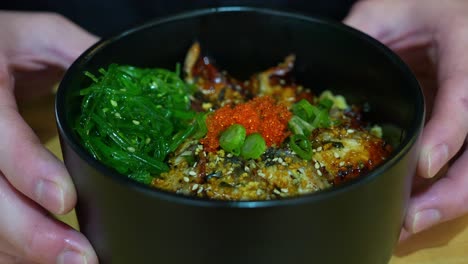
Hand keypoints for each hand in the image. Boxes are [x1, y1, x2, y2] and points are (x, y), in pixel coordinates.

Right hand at [0, 11, 98, 262]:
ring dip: (25, 252)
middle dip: (31, 235)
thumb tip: (137, 81)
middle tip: (80, 259)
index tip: (66, 201)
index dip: (27, 170)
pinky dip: (15, 251)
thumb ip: (80, 54)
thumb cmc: (4, 42)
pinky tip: (44, 259)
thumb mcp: (40, 35)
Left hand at [344, 0, 467, 240]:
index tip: (425, 165)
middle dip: (451, 192)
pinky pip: (459, 161)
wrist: (446, 6)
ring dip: (444, 199)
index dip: (449, 133)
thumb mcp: (386, 10)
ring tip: (405, 224)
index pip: (465, 97)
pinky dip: (438, 189)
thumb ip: (359, 35)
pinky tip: (410, 204)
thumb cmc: (421, 2)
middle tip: (410, 220)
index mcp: (466, 51)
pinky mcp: (459, 124)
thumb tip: (312, 69)